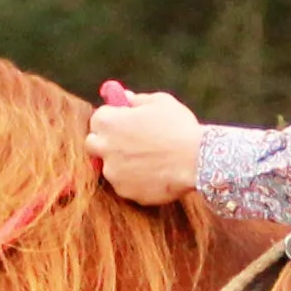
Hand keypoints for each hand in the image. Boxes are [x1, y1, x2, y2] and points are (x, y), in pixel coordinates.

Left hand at [86, 85, 204, 204]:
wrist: (197, 160)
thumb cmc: (179, 127)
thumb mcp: (161, 102)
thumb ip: (137, 100)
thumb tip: (126, 99)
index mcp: (110, 122)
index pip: (97, 119)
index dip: (111, 119)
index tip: (122, 121)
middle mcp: (105, 148)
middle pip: (92, 144)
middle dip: (105, 142)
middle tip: (126, 142)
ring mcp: (114, 172)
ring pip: (110, 167)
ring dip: (122, 163)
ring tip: (149, 160)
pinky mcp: (125, 192)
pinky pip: (126, 185)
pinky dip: (136, 180)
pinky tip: (155, 174)